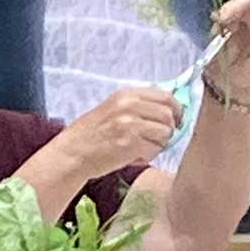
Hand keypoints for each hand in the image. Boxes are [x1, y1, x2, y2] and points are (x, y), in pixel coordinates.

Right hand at [61, 88, 182, 177]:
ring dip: (159, 143)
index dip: (176, 110)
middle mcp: (129, 105)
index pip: (166, 96)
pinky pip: (155, 150)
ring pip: (165, 133)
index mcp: (126, 94)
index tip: (176, 120)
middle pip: (169, 115)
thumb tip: (169, 110)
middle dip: (169, 129)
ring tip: (142, 148)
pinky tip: (134, 156)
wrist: (73, 153)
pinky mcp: (131, 144)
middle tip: (159, 139)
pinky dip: (148, 155)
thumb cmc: (92, 134)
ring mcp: (130, 124)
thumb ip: (138, 106)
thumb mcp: (113, 108)